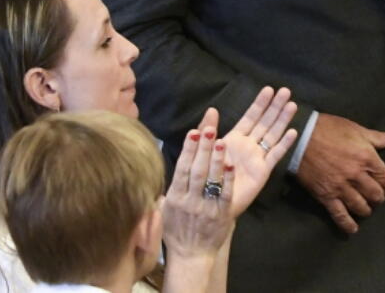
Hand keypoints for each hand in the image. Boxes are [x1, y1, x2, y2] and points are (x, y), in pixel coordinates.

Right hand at [163, 124, 235, 260]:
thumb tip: (152, 170)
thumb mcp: (162, 211)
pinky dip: (229, 180)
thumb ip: (162, 191)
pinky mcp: (222, 215)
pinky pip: (226, 195)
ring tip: (221, 140)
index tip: (192, 132)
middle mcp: (190, 201)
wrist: (191, 257)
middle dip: (202, 148)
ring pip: (211, 180)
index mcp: (175, 198)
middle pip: (196, 171)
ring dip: (216, 160)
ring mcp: (207, 208)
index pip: (182, 169)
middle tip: (208, 128)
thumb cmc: (175, 232)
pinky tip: (231, 165)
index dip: (187, 150)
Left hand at [215, 86, 298, 216]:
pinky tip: (293, 132)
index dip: (259, 103)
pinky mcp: (262, 172)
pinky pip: (275, 155)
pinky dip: (284, 144)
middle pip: (265, 122)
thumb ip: (208, 130)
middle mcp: (249, 145)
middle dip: (275, 106)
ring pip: (272, 135)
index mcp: (235, 137)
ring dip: (282, 120)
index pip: (250, 116)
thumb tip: (212, 108)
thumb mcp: (204, 148)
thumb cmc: (207, 174)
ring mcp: (257, 157)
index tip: (269, 89)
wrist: (212, 201)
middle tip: (286, 91)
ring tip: (292, 105)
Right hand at [296, 114, 384, 233]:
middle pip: (375, 195)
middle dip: (378, 198)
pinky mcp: (326, 195)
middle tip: (375, 198)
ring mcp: (341, 187)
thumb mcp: (354, 129)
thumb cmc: (328, 129)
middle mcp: (356, 175)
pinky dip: (348, 224)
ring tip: (364, 209)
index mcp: (366, 157)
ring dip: (366, 210)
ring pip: (361, 207)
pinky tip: (353, 228)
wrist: (300, 136)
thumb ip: (376, 137)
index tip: (384, 186)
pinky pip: (340, 215)